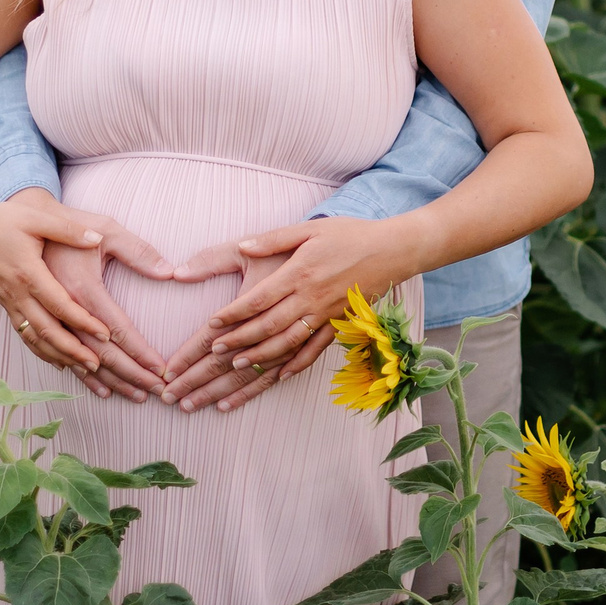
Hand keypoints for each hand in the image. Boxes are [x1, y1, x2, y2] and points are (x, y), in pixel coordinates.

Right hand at [0, 191, 173, 398]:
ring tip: (93, 375)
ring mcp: (11, 303)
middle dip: (79, 354)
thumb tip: (96, 238)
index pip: (60, 304)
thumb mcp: (37, 217)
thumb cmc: (3, 219)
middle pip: (50, 332)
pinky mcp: (7, 306)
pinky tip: (62, 364)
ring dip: (65, 359)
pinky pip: (27, 337)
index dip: (83, 321)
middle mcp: (19, 294)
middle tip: (108, 369)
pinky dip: (45, 353)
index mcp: (30, 273)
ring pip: (38, 340)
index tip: (107, 336)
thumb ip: (69, 229)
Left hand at [162, 218, 418, 409]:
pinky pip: (315, 350)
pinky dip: (296, 365)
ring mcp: (326, 315)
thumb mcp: (308, 228)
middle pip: (268, 326)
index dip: (233, 314)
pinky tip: (280, 375)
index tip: (212, 326)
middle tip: (213, 354)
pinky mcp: (340, 325)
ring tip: (237, 366)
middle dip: (238, 341)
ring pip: (288, 343)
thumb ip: (273, 239)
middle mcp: (311, 298)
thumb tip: (242, 246)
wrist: (393, 250)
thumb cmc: (348, 235)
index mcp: (299, 273)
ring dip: (261, 357)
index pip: (259, 299)